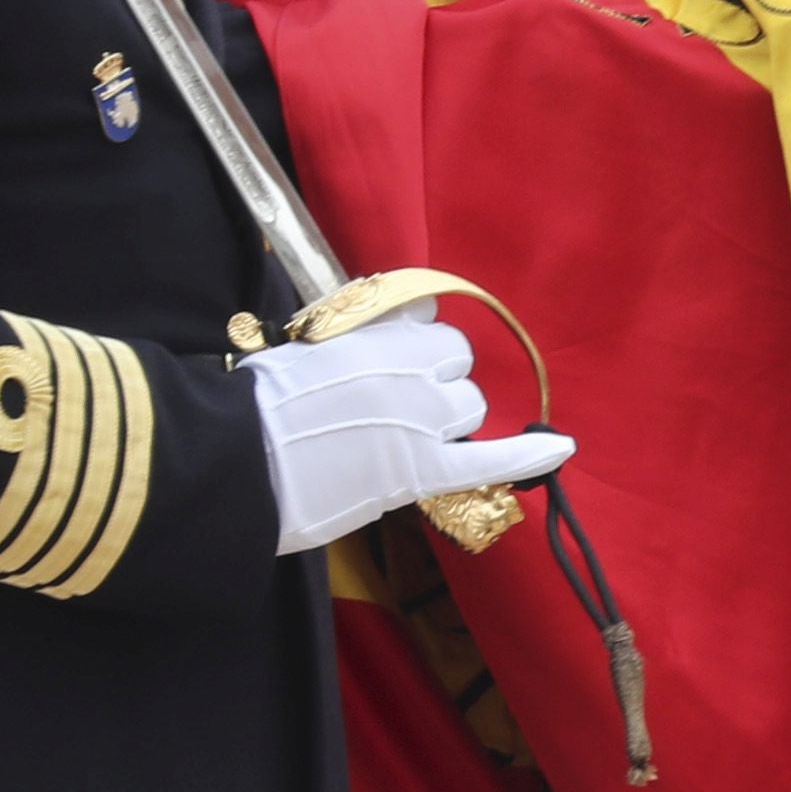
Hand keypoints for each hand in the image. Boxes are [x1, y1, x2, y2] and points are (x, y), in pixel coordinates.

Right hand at [242, 299, 573, 553]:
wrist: (230, 459)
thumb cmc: (250, 406)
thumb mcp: (300, 346)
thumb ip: (352, 335)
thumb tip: (394, 320)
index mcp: (373, 334)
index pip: (427, 322)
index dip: (418, 347)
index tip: (399, 362)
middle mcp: (407, 369)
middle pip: (456, 366)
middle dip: (437, 384)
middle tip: (395, 411)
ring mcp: (419, 420)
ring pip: (469, 408)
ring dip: (451, 421)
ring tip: (407, 442)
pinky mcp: (420, 471)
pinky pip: (491, 459)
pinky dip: (529, 454)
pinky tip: (560, 447)